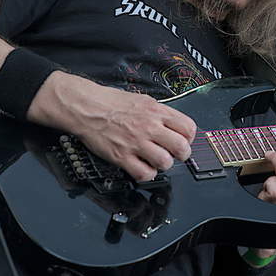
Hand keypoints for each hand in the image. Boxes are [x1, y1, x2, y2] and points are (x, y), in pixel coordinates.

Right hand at [40, 74, 196, 181]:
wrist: (86, 107)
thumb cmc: (110, 102)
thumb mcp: (142, 100)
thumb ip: (159, 113)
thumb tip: (174, 125)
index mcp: (156, 111)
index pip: (188, 128)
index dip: (189, 138)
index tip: (183, 140)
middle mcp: (149, 126)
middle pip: (182, 147)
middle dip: (182, 154)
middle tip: (174, 154)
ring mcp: (136, 142)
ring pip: (165, 162)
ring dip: (164, 165)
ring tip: (157, 161)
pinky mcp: (122, 156)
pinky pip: (144, 174)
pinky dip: (147, 175)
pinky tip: (143, 168)